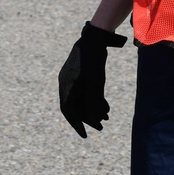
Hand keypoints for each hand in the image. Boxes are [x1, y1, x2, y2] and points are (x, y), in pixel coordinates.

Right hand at [58, 21, 126, 137]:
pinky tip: (106, 105)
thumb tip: (93, 119)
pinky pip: (86, 91)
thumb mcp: (95, 83)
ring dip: (93, 109)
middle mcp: (67, 83)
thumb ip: (93, 102)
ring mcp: (73, 78)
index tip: (85, 135)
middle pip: (76, 106)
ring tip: (107, 116)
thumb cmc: (92, 61)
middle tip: (101, 128)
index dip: (76, 124)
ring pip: (82, 98)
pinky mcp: (81, 73)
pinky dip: (95, 99)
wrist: (94, 39)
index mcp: (66, 86)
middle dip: (89, 118)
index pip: (68, 110)